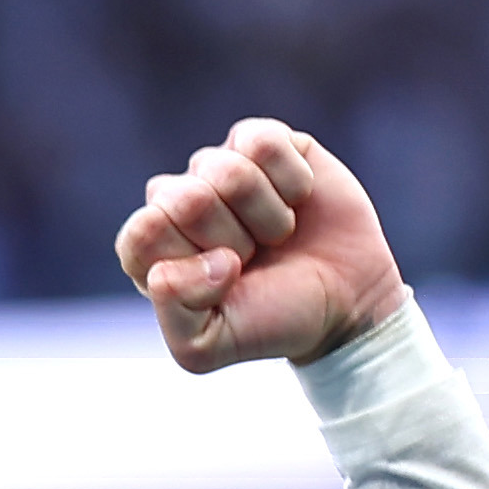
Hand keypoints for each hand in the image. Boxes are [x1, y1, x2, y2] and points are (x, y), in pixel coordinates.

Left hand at [115, 119, 407, 372]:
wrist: (344, 301)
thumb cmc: (270, 320)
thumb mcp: (207, 346)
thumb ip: (173, 314)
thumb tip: (171, 267)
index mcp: (150, 248)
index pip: (143, 231)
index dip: (191, 258)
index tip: (223, 279)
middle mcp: (177, 202)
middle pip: (186, 199)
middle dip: (232, 237)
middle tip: (252, 257)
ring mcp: (219, 168)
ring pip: (229, 171)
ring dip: (266, 214)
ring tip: (276, 235)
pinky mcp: (263, 144)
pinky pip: (264, 142)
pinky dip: (291, 179)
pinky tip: (297, 200)